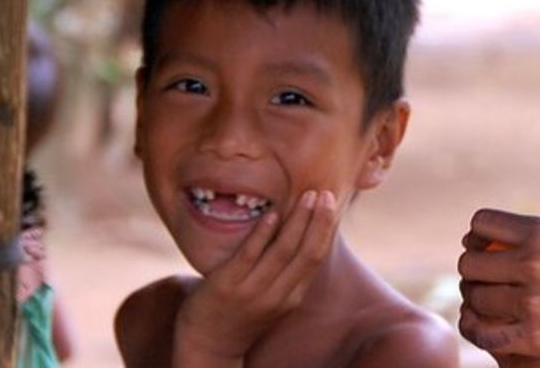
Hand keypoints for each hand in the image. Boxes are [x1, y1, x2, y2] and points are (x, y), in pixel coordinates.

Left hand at [173, 190, 338, 366]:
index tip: (331, 202)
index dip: (326, 229)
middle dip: (319, 222)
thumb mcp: (274, 298)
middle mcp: (276, 297)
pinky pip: (248, 256)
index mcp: (292, 298)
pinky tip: (272, 214)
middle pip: (306, 254)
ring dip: (297, 222)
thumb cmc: (242, 314)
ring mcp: (251, 292)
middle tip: (326, 193)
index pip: (316, 258)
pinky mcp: (226, 286)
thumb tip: (304, 232)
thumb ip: (288, 272)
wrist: (207, 346)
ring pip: (281, 252)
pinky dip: (262, 234)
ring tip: (307, 196)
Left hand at [458, 209, 539, 365]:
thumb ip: (530, 240)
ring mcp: (532, 302)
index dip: (476, 236)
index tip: (481, 247)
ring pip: (475, 298)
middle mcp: (533, 262)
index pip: (481, 223)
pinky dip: (476, 330)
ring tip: (485, 303)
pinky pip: (484, 333)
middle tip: (483, 280)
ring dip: (476, 301)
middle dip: (473, 272)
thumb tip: (484, 242)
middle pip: (470, 263)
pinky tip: (479, 325)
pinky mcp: (533, 337)